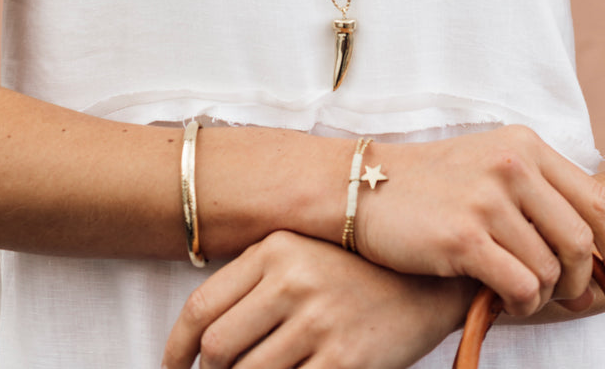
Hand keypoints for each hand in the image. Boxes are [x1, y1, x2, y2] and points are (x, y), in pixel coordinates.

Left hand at [162, 230, 474, 368]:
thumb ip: (252, 281)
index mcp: (276, 248)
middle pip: (218, 348)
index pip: (201, 308)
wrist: (428, 283)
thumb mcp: (301, 255)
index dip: (176, 349)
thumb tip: (197, 340)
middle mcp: (294, 280)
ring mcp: (320, 322)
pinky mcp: (345, 361)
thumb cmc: (352, 272)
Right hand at [354, 126, 604, 317]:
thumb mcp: (491, 166)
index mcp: (525, 144)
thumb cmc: (433, 185)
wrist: (363, 187)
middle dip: (583, 281)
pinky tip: (503, 299)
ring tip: (522, 294)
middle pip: (582, 240)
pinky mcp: (463, 236)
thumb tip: (596, 253)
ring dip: (544, 295)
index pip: (597, 199)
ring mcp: (487, 199)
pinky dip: (522, 303)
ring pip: (552, 270)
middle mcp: (512, 165)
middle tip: (570, 299)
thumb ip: (540, 193)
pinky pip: (522, 287)